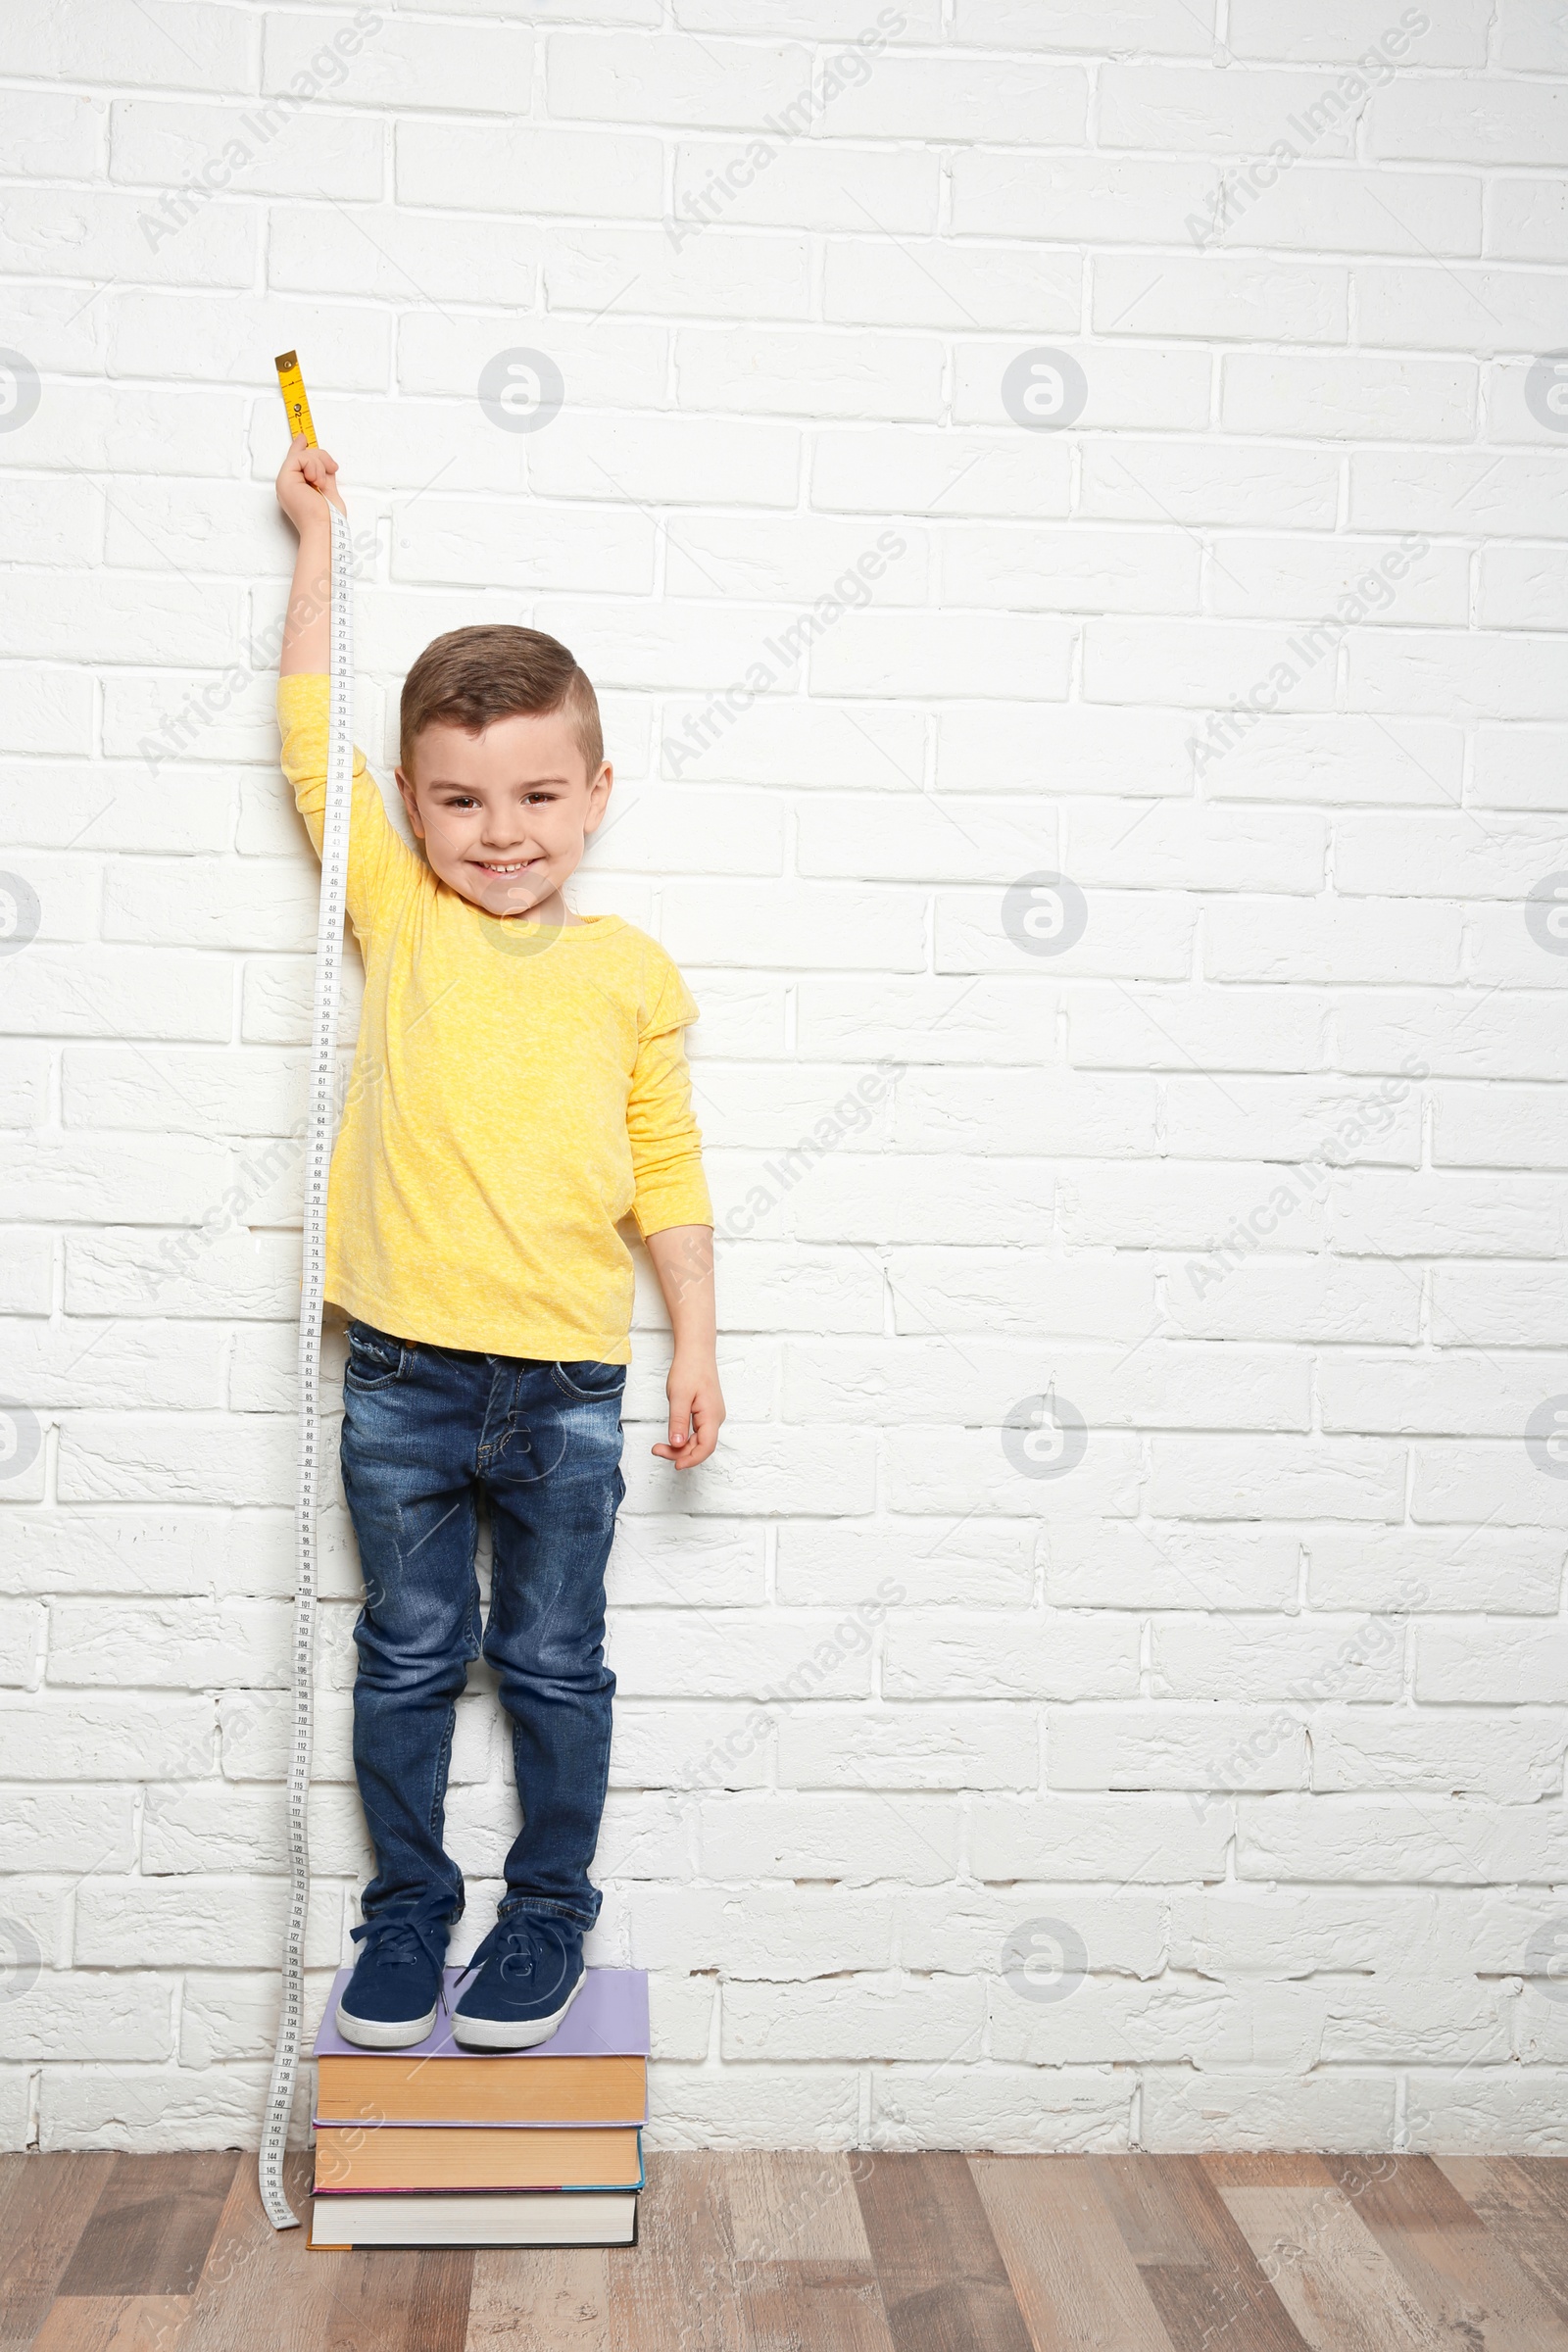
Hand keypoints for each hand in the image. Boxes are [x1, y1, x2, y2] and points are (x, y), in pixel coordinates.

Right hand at [276, 433, 345, 531]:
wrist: (325, 528)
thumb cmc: (329, 518)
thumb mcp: (329, 490)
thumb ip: (325, 475)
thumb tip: (325, 464)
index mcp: (297, 489)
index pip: (296, 463)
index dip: (300, 448)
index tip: (303, 438)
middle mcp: (289, 484)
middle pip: (302, 456)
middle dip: (321, 458)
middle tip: (332, 469)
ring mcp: (285, 481)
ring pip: (302, 455)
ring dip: (319, 465)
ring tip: (322, 483)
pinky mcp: (285, 479)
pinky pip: (299, 458)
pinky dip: (314, 466)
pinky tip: (317, 481)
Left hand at [653, 1349, 724, 1468]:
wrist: (696, 1351)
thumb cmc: (690, 1369)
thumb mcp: (679, 1396)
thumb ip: (678, 1422)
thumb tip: (678, 1444)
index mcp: (712, 1416)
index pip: (706, 1447)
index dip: (691, 1459)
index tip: (675, 1465)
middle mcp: (716, 1418)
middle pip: (701, 1447)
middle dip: (680, 1453)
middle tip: (657, 1450)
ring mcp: (712, 1416)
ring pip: (698, 1440)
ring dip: (680, 1446)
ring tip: (660, 1445)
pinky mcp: (706, 1412)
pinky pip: (697, 1432)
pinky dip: (684, 1438)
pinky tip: (672, 1437)